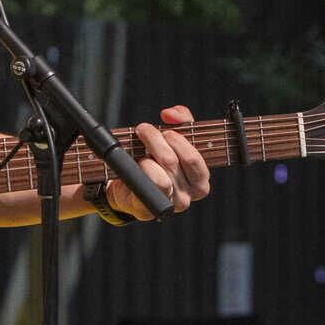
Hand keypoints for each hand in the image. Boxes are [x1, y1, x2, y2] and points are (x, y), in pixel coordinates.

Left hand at [107, 105, 209, 220]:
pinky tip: (137, 165)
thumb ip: (181, 118)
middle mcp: (188, 196)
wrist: (125, 183)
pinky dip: (141, 171)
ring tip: (139, 149)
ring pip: (161, 176)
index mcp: (200, 180)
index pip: (194, 158)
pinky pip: (149, 188)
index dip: (178, 140)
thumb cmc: (153, 159)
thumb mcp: (173, 136)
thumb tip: (170, 114)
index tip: (165, 131)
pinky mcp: (148, 210)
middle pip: (173, 162)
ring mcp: (168, 205)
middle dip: (155, 141)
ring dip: (146, 156)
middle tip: (144, 131)